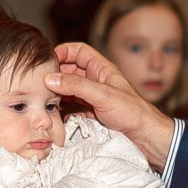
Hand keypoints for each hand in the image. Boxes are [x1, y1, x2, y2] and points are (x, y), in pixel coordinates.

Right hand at [50, 43, 176, 169]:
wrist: (146, 136)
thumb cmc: (132, 112)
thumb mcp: (102, 95)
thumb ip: (76, 86)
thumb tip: (51, 78)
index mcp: (103, 69)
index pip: (79, 51)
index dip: (63, 51)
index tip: (47, 60)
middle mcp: (98, 80)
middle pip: (72, 69)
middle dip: (57, 73)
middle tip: (41, 81)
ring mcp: (96, 96)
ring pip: (72, 88)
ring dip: (59, 91)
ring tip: (45, 96)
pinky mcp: (95, 112)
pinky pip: (75, 105)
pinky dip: (65, 107)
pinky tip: (57, 112)